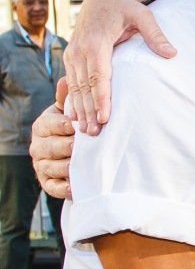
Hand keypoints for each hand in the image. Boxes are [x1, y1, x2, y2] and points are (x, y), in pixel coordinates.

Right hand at [31, 84, 74, 199]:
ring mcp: (42, 166)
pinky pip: (53, 187)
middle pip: (49, 147)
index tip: (74, 126)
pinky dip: (64, 188)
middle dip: (65, 147)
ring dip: (67, 167)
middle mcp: (38, 146)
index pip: (48, 125)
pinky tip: (75, 186)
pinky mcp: (48, 183)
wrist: (74, 153)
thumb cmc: (74, 128)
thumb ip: (69, 99)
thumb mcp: (70, 112)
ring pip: (52, 167)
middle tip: (80, 147)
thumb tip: (67, 80)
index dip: (61, 126)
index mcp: (42, 126)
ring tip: (82, 166)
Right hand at [67, 0, 174, 134]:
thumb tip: (172, 54)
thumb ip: (156, 35)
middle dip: (88, 111)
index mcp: (96, 42)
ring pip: (75, 86)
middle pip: (84, 86)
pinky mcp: (72, 56)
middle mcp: (80, 49)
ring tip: (84, 132)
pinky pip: (70, 82)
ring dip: (79, 109)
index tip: (104, 117)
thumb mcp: (144, 15)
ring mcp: (73, 53)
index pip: (98, 75)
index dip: (100, 97)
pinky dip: (72, 100)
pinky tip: (73, 117)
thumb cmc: (127, 6)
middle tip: (94, 134)